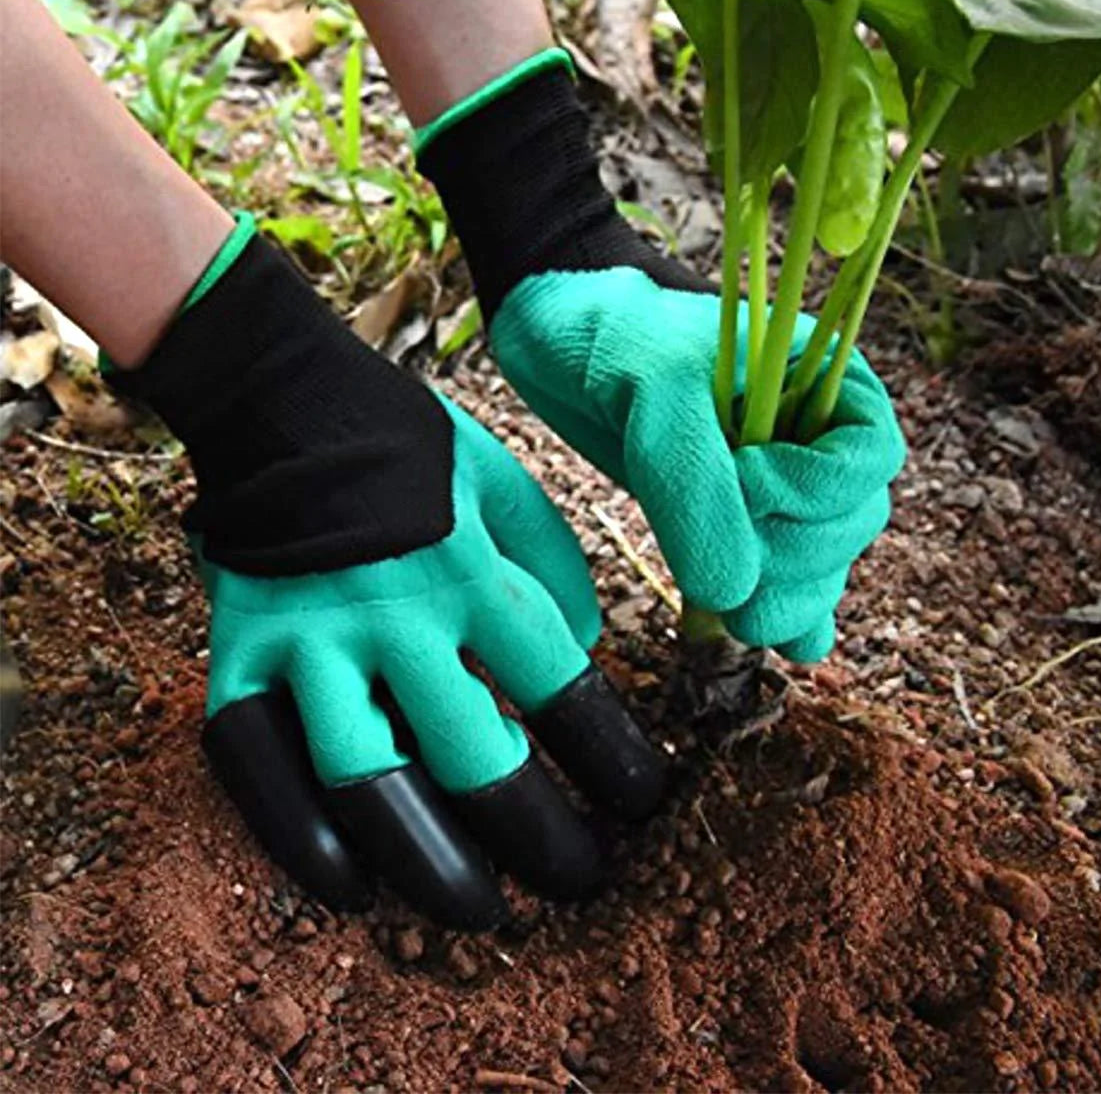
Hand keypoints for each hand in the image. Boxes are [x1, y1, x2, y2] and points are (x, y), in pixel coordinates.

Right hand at [109, 230, 664, 925]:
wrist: (288, 403)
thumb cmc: (416, 449)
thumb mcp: (508, 485)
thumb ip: (554, 569)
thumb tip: (577, 655)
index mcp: (475, 572)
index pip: (560, 685)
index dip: (611, 755)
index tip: (644, 802)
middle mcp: (398, 617)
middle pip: (473, 754)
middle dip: (540, 832)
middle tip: (583, 880)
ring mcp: (312, 641)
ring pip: (367, 777)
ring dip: (427, 860)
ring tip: (480, 912)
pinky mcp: (241, 654)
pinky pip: (253, 760)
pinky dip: (294, 834)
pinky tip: (345, 887)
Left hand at [490, 276, 903, 660]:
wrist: (561, 335)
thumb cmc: (614, 335)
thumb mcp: (656, 393)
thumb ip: (697, 485)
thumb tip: (734, 595)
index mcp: (823, 379)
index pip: (865, 459)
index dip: (815, 488)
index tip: (742, 477)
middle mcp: (813, 435)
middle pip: (848, 524)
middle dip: (796, 560)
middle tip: (727, 568)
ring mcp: (778, 482)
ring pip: (821, 562)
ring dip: (789, 600)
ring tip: (744, 622)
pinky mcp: (738, 520)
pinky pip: (787, 579)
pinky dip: (784, 612)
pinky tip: (775, 639)